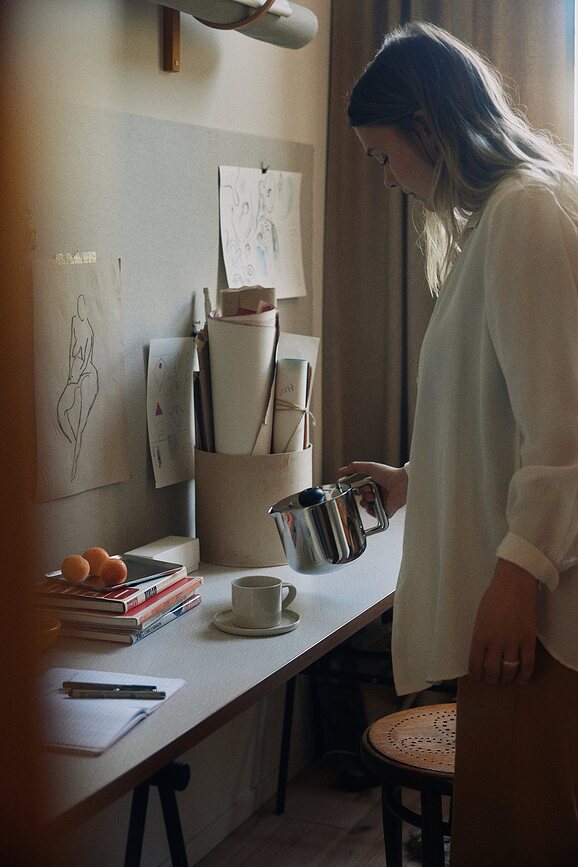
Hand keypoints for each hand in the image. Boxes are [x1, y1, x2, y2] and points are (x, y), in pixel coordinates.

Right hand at [338, 460, 407, 517]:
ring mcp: (381, 502)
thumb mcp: (370, 467)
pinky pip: (374, 514)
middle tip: (368, 492)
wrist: (402, 483)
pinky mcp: (385, 511)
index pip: (360, 490)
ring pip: (366, 507)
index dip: (358, 490)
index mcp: (373, 484)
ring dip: (366, 502)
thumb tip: (341, 471)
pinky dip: (372, 511)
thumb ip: (355, 468)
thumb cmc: (389, 474)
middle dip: (363, 495)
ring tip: (372, 497)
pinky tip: (374, 505)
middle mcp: (377, 493)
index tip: (357, 488)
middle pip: (362, 498)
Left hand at [468, 559, 537, 684]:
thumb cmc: (494, 596)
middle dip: (491, 680)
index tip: (478, 678)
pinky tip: (521, 679)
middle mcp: (495, 642)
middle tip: (492, 680)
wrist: (514, 583)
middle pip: (492, 671)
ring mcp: (513, 642)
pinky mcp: (528, 640)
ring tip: (505, 680)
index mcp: (479, 635)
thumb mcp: (479, 616)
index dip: (476, 675)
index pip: (475, 664)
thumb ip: (480, 634)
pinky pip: (527, 664)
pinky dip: (524, 675)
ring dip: (506, 679)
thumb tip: (481, 651)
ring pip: (509, 671)